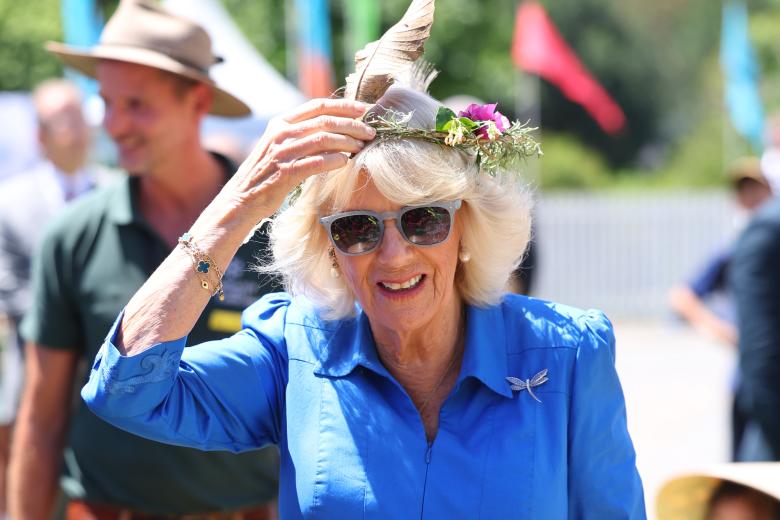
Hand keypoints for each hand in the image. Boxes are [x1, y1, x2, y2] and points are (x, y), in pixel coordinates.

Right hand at [223, 98, 375, 222]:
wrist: (242, 199)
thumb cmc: (267, 174)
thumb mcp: (281, 147)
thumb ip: (302, 135)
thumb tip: (336, 130)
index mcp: (281, 122)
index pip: (318, 105)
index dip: (344, 105)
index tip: (364, 109)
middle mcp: (281, 133)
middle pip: (325, 120)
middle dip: (352, 124)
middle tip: (370, 132)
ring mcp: (282, 152)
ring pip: (323, 139)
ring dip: (348, 142)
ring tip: (362, 147)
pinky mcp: (285, 172)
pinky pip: (316, 162)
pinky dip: (334, 161)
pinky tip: (346, 162)